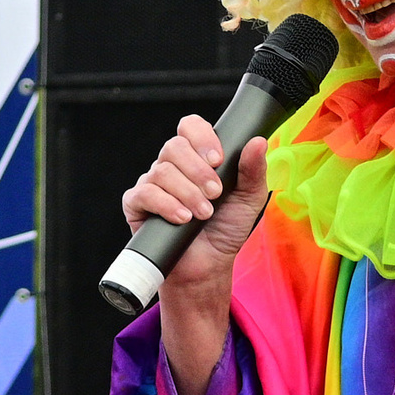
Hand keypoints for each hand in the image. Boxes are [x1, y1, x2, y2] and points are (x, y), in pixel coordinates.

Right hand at [122, 116, 270, 394]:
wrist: (208, 267)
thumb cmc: (226, 230)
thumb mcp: (249, 199)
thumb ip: (253, 170)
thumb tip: (257, 140)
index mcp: (197, 157)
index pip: (190, 127)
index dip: (202, 136)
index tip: (218, 158)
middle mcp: (172, 166)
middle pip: (174, 146)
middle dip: (198, 170)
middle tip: (215, 194)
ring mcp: (152, 184)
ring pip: (161, 171)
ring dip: (187, 192)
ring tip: (203, 215)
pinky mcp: (137, 206)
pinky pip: (143, 193)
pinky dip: (165, 204)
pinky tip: (182, 218)